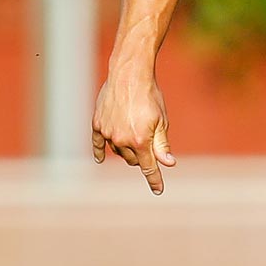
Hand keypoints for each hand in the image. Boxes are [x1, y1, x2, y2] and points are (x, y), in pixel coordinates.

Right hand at [91, 73, 175, 193]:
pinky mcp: (97, 124)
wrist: (129, 75)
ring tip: (134, 132)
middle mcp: (121, 140)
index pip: (148, 167)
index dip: (155, 180)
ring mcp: (107, 132)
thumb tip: (168, 164)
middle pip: (132, 160)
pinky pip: (97, 143)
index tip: (158, 190)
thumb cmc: (150, 97)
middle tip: (148, 142)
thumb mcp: (162, 121)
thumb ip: (162, 145)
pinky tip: (100, 159)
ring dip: (126, 149)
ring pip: (118, 151)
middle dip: (141, 157)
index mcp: (140, 141)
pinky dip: (99, 151)